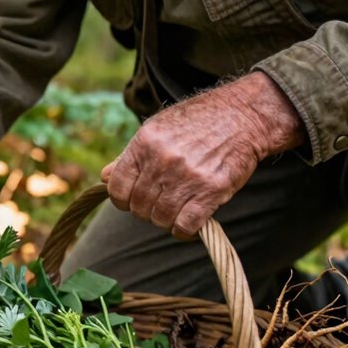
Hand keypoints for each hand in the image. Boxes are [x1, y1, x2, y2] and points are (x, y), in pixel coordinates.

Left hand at [101, 72, 303, 238]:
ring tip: (176, 211)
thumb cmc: (198, 121)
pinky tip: (189, 225)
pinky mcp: (211, 190)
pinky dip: (184, 232)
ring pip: (160, 219)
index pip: (116, 187)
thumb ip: (130, 155)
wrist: (243, 115)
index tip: (133, 200)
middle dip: (146, 211)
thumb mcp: (157, 128)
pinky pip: (185, 226)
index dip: (122, 199)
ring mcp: (186, 176)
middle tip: (161, 204)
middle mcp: (162, 160)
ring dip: (165, 221)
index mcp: (144, 143)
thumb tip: (104, 177)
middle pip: (138, 207)